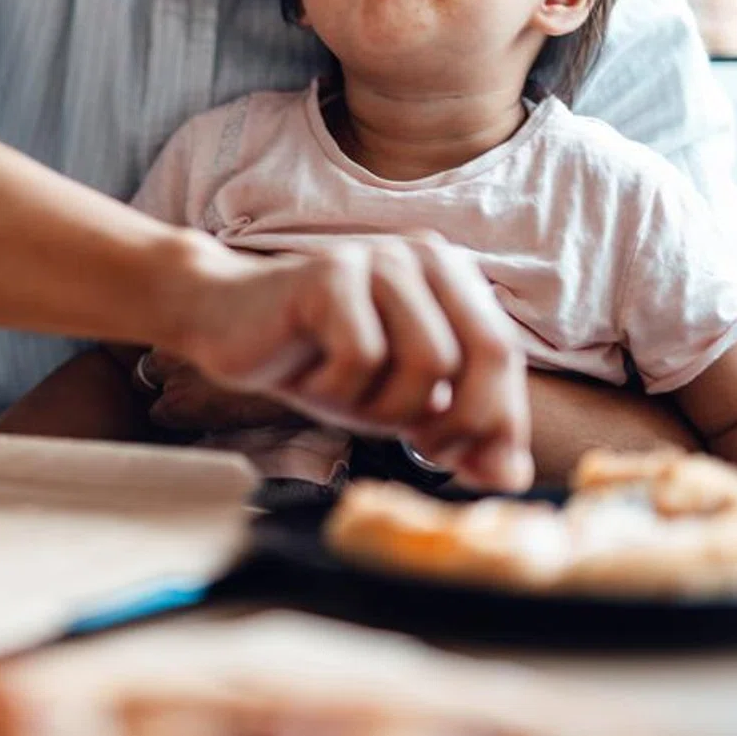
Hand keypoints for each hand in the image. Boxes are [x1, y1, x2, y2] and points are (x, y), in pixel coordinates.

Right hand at [157, 233, 532, 491]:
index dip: (496, 421)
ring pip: (429, 363)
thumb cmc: (319, 361)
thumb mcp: (398, 403)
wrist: (225, 324)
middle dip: (456, 422)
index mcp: (452, 278)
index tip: (462, 462)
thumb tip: (511, 478)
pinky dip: (338, 389)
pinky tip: (311, 378)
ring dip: (387, 408)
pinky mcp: (332, 274)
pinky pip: (364, 357)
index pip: (504, 354)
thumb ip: (458, 431)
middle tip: (415, 446)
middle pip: (486, 355)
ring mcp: (379, 259)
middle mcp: (425, 257)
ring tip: (348, 401)